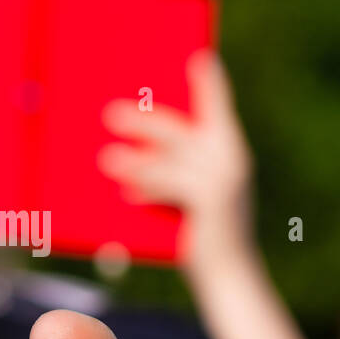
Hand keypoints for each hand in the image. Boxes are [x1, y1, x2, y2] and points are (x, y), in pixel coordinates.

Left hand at [98, 51, 254, 273]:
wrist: (231, 281)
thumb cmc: (204, 238)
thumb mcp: (190, 201)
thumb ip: (169, 174)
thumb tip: (118, 155)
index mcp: (229, 151)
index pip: (217, 108)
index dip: (209, 83)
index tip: (197, 56)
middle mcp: (233, 160)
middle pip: (183, 129)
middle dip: (146, 120)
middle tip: (111, 113)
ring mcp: (227, 181)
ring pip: (174, 157)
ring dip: (137, 157)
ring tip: (106, 158)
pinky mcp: (214, 204)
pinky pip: (173, 187)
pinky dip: (149, 188)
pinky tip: (126, 193)